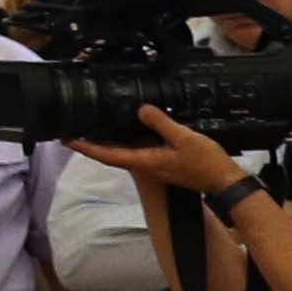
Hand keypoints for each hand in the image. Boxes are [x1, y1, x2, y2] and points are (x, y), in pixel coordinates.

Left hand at [67, 107, 247, 199]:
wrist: (224, 181)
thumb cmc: (206, 164)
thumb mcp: (183, 138)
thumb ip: (161, 123)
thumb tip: (141, 109)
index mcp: (144, 161)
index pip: (107, 154)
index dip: (85, 147)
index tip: (67, 139)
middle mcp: (144, 164)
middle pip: (110, 153)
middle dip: (90, 142)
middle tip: (71, 129)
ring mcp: (152, 164)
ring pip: (122, 151)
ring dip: (106, 141)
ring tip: (90, 126)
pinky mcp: (161, 161)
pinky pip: (137, 149)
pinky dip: (126, 140)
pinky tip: (126, 128)